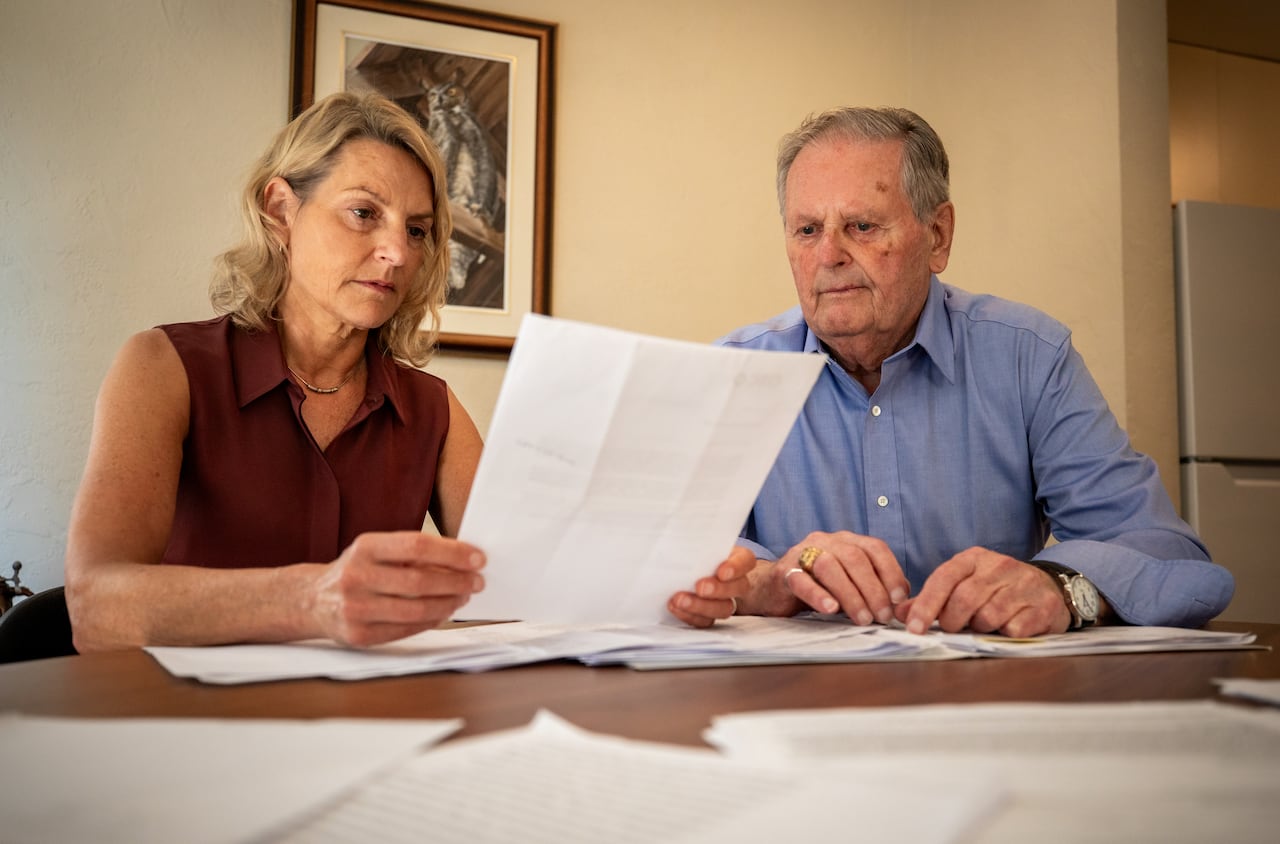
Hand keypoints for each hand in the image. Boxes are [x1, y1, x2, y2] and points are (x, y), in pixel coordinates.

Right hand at [310, 531, 485, 646]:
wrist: (312, 600)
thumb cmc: (357, 570)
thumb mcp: (375, 550)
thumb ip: (412, 553)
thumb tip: (461, 560)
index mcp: (364, 548)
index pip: (417, 545)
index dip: (453, 552)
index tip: (478, 558)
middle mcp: (357, 577)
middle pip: (420, 580)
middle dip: (457, 581)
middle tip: (477, 581)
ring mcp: (356, 609)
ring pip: (417, 609)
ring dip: (448, 604)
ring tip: (463, 597)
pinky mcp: (360, 635)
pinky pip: (407, 629)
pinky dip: (432, 621)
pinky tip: (443, 612)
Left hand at [667, 546, 755, 627]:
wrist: (678, 568)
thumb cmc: (691, 552)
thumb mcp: (694, 545)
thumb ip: (694, 546)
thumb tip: (678, 546)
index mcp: (735, 558)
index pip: (746, 561)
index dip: (737, 568)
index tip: (722, 572)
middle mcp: (735, 580)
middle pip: (739, 588)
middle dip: (719, 589)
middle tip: (700, 587)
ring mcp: (724, 600)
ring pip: (724, 609)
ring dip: (701, 606)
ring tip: (680, 599)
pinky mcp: (709, 615)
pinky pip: (705, 621)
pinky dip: (690, 616)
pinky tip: (676, 607)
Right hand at [773, 531, 909, 625]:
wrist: (771, 589)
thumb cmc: (817, 587)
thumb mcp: (850, 584)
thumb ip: (875, 587)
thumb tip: (903, 601)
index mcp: (846, 541)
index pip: (875, 548)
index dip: (891, 572)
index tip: (900, 599)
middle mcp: (826, 541)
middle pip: (854, 557)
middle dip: (873, 588)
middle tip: (883, 616)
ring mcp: (802, 553)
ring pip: (830, 566)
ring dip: (850, 594)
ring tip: (862, 618)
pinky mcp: (784, 572)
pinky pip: (801, 580)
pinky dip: (818, 595)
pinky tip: (830, 609)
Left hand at [893, 547, 1068, 636]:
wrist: (1051, 588)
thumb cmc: (998, 590)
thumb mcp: (965, 585)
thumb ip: (932, 600)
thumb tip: (899, 614)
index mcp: (975, 558)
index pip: (943, 578)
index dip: (926, 605)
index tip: (914, 628)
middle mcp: (1000, 566)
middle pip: (964, 599)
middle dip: (952, 621)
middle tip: (954, 628)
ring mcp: (1024, 585)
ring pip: (988, 616)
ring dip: (980, 628)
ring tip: (984, 625)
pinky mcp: (1044, 606)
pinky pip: (1014, 629)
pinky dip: (1005, 635)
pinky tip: (1009, 628)